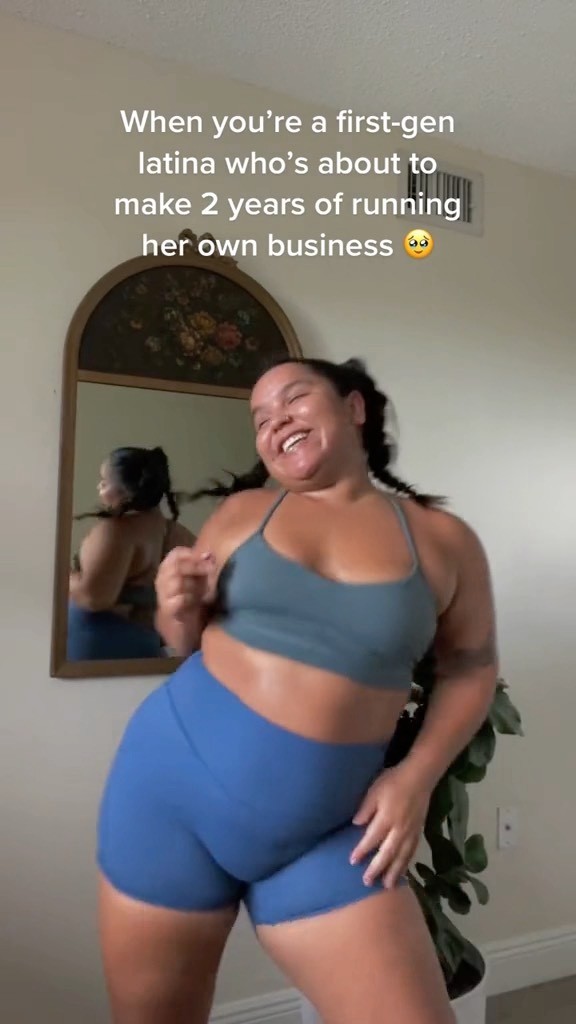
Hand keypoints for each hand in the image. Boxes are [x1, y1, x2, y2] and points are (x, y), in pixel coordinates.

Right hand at [155, 547, 217, 622]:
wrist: (182, 626)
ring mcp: (163, 595)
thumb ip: (205, 566)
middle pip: (175, 566)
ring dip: (193, 583)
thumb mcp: (201, 581)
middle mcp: (163, 580)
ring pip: (176, 582)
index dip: (192, 554)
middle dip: (196, 566)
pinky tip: (197, 601)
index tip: (207, 557)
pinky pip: (177, 601)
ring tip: (205, 589)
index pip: (175, 554)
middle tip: (211, 569)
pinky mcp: (167, 610)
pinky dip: (188, 599)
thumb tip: (209, 554)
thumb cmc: (191, 598)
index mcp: (169, 569)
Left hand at [350, 763, 431, 888]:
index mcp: (387, 818)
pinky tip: (403, 871)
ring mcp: (411, 832)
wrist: (420, 776)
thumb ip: (365, 808)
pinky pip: (412, 851)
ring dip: (394, 872)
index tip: (352, 861)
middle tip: (367, 882)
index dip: (362, 851)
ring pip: (402, 856)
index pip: (372, 839)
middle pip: (387, 853)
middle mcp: (399, 829)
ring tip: (387, 886)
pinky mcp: (419, 831)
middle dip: (377, 869)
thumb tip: (355, 824)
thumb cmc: (394, 780)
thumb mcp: (374, 790)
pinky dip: (407, 863)